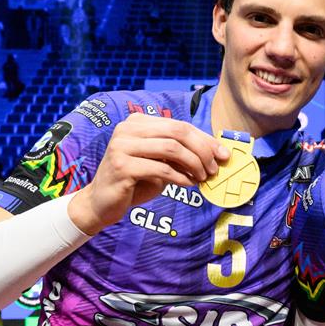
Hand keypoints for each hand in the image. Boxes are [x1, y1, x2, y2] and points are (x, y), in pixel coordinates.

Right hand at [68, 113, 227, 234]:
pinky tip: (188, 184)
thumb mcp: (159, 163)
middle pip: (178, 132)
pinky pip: (161, 169)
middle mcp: (128, 129)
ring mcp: (122, 146)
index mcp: (138, 122)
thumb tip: (215, 153)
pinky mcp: (122, 166)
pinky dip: (180, 177)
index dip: (205, 139)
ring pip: (171, 148)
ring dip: (194, 164)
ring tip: (202, 177)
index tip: (223, 154)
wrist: (101, 202)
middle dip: (202, 150)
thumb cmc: (134, 182)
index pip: (179, 125)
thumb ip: (180, 154)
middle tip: (214, 168)